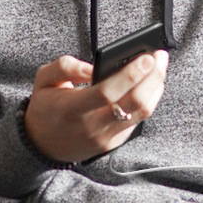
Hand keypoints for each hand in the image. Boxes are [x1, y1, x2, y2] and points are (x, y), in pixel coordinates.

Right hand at [21, 50, 168, 163]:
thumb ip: (65, 66)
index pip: (107, 93)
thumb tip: (92, 66)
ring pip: (142, 112)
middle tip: (160, 56)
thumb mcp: (43, 80)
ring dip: (156, 88)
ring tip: (159, 67)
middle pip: (134, 103)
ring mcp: (106, 137)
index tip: (146, 57)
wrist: (43, 145)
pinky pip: (138, 119)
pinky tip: (150, 84)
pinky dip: (148, 99)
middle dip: (153, 77)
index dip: (130, 75)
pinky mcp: (115, 142)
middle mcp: (92, 126)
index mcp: (71, 109)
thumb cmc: (45, 108)